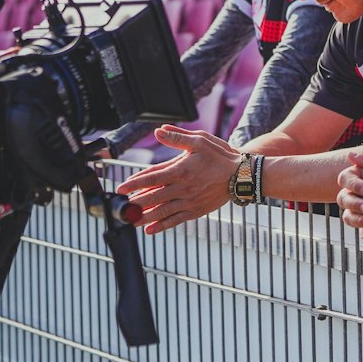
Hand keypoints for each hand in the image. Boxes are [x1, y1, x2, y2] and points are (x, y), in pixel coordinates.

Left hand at [116, 126, 239, 233]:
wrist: (242, 176)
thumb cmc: (220, 157)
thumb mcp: (200, 141)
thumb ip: (178, 137)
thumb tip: (158, 131)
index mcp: (181, 170)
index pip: (151, 177)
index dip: (134, 183)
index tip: (121, 187)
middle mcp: (183, 188)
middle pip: (153, 197)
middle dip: (135, 202)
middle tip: (121, 206)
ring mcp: (189, 201)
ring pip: (162, 211)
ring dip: (144, 216)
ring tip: (130, 219)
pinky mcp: (196, 210)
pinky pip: (175, 220)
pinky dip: (161, 226)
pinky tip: (150, 229)